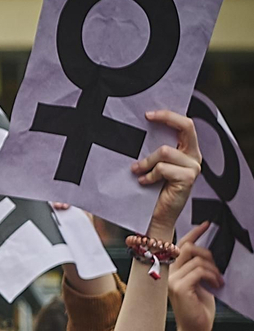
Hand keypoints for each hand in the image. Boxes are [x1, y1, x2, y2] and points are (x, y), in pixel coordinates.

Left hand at [135, 109, 200, 238]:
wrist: (155, 216)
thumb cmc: (150, 190)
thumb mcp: (151, 164)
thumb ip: (152, 149)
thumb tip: (139, 129)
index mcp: (186, 150)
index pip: (184, 125)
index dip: (168, 115)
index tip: (148, 113)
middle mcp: (193, 156)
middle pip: (186, 126)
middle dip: (166, 118)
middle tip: (147, 117)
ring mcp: (193, 167)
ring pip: (166, 151)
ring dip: (146, 161)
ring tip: (137, 171)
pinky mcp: (188, 178)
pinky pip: (163, 168)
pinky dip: (149, 175)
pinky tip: (144, 182)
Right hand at [169, 221, 218, 330]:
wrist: (196, 328)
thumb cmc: (198, 307)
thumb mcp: (198, 282)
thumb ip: (196, 267)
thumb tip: (204, 250)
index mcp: (170, 271)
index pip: (179, 246)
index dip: (193, 233)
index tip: (207, 225)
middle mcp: (166, 273)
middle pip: (187, 248)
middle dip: (207, 254)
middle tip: (217, 269)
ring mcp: (171, 280)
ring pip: (196, 260)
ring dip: (213, 269)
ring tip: (218, 281)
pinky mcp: (178, 287)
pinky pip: (199, 271)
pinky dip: (212, 276)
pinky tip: (216, 285)